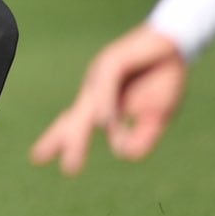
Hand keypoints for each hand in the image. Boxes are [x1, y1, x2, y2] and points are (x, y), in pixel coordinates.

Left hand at [30, 24, 188, 175]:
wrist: (177, 45)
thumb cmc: (163, 79)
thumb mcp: (156, 117)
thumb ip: (142, 138)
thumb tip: (122, 153)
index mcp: (101, 104)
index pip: (74, 124)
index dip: (57, 140)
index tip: (37, 159)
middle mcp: (96, 90)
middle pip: (76, 118)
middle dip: (69, 143)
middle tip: (66, 170)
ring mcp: (102, 74)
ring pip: (89, 105)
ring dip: (81, 133)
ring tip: (73, 160)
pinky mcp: (114, 59)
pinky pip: (106, 83)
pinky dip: (104, 103)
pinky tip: (102, 123)